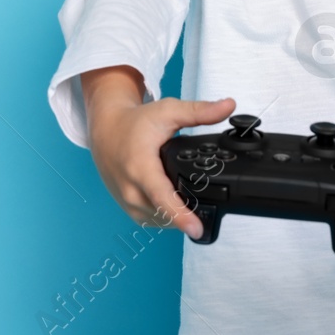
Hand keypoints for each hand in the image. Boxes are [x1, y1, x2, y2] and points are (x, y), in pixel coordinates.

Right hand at [80, 65, 235, 238]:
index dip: (180, 216)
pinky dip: (167, 216)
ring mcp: (128, 203)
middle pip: (166, 214)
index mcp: (140, 167)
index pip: (161, 197)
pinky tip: (177, 204)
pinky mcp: (129, 210)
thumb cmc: (135, 122)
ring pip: (161, 221)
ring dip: (178, 216)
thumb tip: (229, 105)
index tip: (196, 229)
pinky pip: (153, 221)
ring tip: (193, 202)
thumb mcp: (168, 111)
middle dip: (189, 214)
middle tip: (208, 207)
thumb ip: (200, 111)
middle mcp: (131, 190)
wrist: (105, 130)